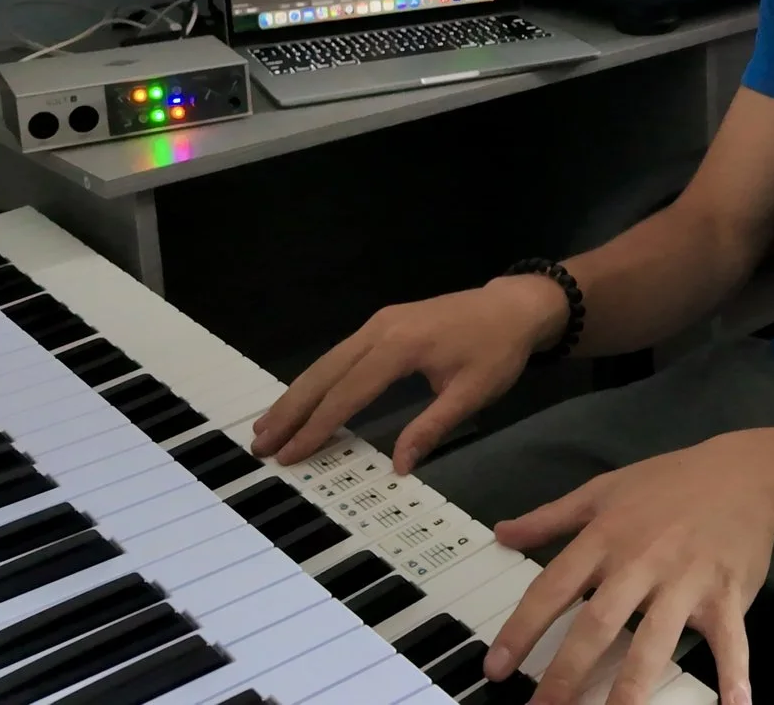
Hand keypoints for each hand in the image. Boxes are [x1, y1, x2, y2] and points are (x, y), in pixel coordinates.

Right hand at [251, 276, 566, 470]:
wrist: (513, 306)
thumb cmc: (497, 351)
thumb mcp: (473, 393)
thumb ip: (433, 427)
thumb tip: (399, 467)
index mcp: (400, 346)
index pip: (348, 393)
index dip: (317, 427)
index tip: (290, 455)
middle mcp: (379, 330)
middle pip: (325, 374)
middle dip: (291, 411)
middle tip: (260, 443)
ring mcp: (378, 323)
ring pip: (326, 362)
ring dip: (297, 395)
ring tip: (268, 426)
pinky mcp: (382, 324)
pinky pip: (340, 355)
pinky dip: (316, 380)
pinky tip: (302, 399)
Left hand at [486, 429, 773, 704]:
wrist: (746, 473)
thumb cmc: (669, 483)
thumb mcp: (603, 490)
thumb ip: (550, 517)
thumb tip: (502, 533)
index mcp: (606, 537)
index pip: (554, 588)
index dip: (522, 629)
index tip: (497, 668)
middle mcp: (640, 563)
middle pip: (598, 624)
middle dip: (568, 672)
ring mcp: (685, 582)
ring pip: (654, 641)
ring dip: (632, 687)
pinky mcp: (727, 595)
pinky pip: (729, 641)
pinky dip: (733, 675)